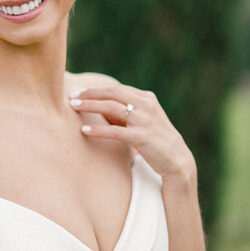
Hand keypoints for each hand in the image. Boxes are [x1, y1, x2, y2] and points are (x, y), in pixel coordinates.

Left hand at [69, 84, 194, 181]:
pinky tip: (85, 130)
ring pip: (112, 107)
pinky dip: (99, 130)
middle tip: (71, 97)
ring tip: (73, 107)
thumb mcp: (143, 121)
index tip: (78, 93)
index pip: (116, 89)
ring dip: (90, 106)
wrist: (178, 161)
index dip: (95, 90)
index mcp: (147, 98)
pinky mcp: (143, 137)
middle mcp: (147, 105)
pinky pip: (116, 131)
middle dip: (90, 94)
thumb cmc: (156, 142)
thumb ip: (126, 113)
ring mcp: (145, 121)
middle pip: (112, 93)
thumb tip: (99, 108)